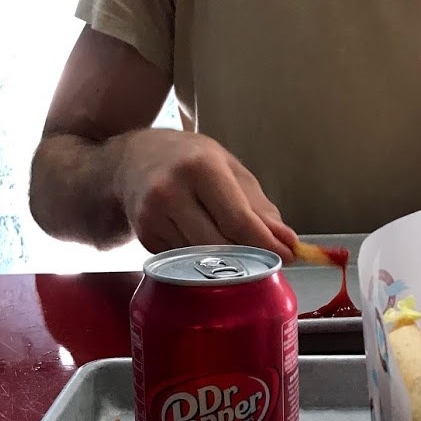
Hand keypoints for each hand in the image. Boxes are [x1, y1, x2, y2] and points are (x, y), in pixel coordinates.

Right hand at [116, 129, 296, 262]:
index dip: (265, 243)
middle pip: (219, 245)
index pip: (238, 219)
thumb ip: (260, 208)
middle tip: (267, 260)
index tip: (287, 256)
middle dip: (248, 257)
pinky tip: (200, 240)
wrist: (133, 160)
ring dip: (224, 260)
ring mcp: (152, 216)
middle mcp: (171, 191)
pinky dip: (200, 258)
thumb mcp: (230, 170)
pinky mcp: (144, 236)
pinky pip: (183, 261)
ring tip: (234, 247)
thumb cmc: (190, 161)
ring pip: (201, 258)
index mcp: (200, 167)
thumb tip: (287, 241)